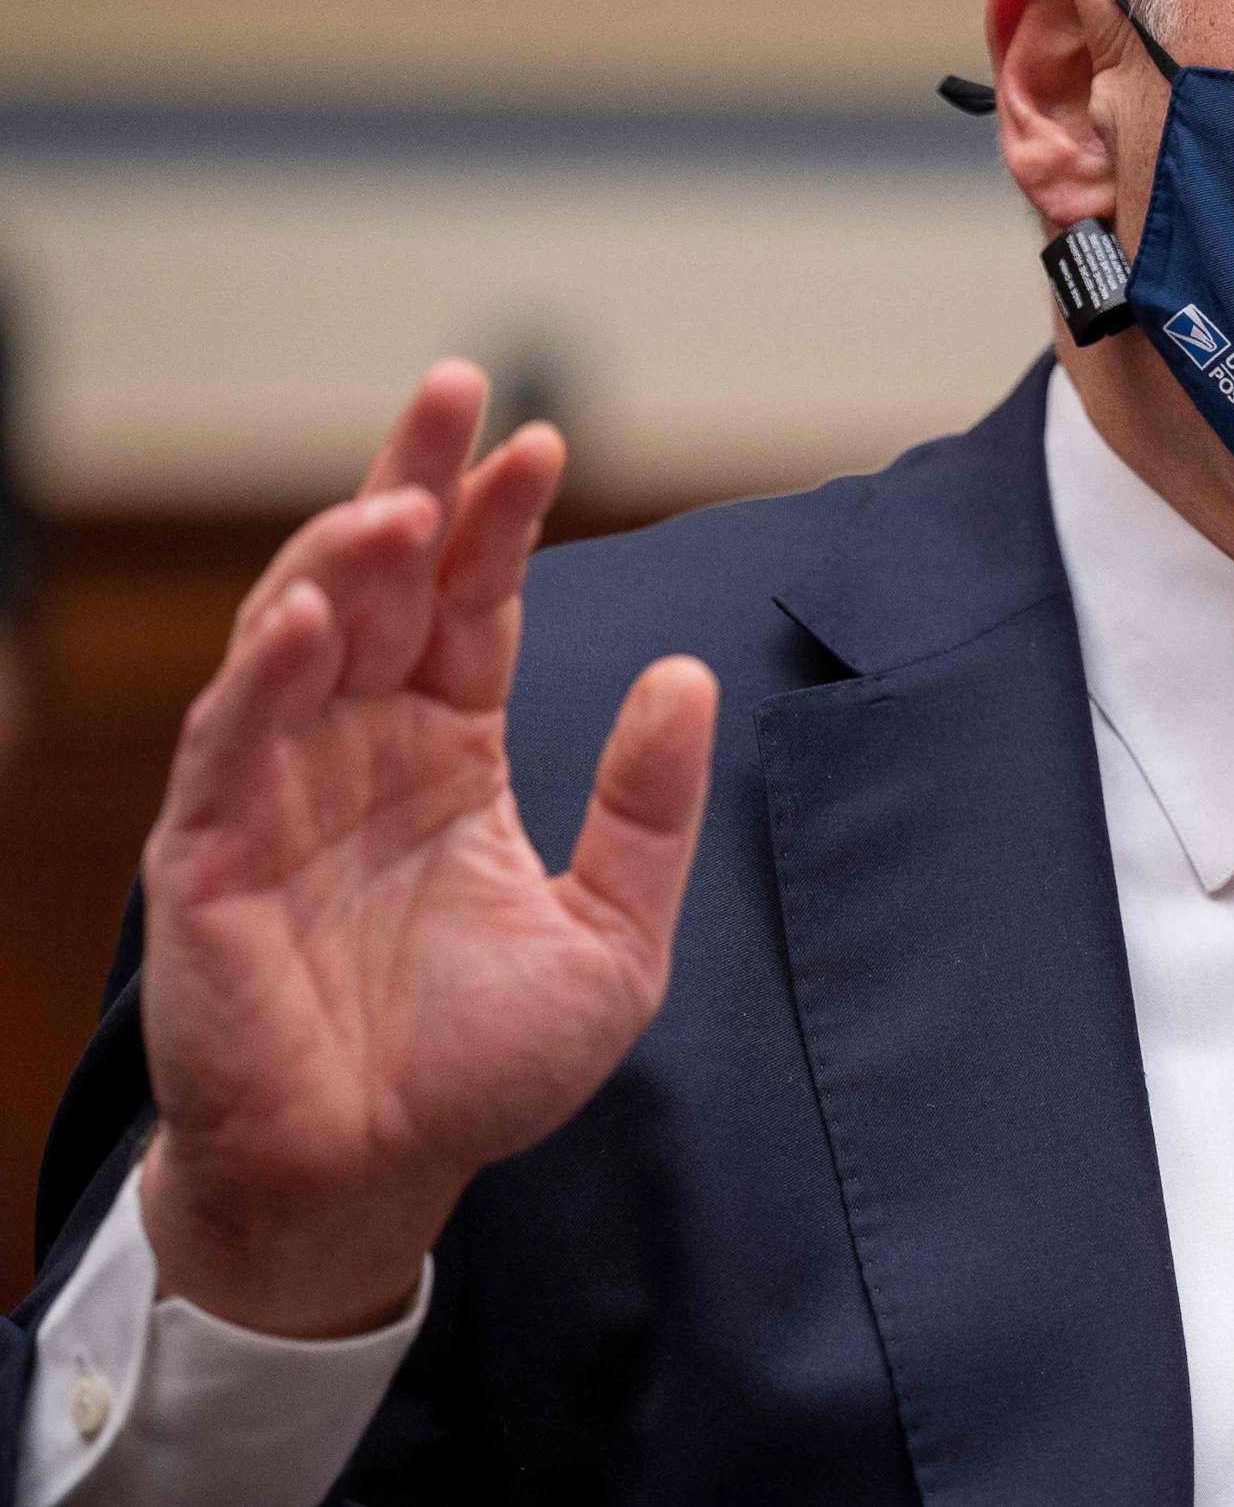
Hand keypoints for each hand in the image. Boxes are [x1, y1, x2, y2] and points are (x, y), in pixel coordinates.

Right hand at [135, 363, 717, 1337]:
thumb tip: (688, 677)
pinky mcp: (211, 851)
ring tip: (408, 494)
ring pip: (297, 633)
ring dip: (346, 555)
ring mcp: (277, 789)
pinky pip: (233, 740)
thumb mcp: (612, 937)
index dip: (500, 522)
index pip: (471, 606)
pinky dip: (266, 672)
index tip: (545, 440)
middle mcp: (358, 747)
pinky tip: (315, 611)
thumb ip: (648, 810)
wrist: (378, 1178)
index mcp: (447, 752)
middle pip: (383, 581)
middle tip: (457, 389)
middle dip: (415, 481)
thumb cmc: (479, 1068)